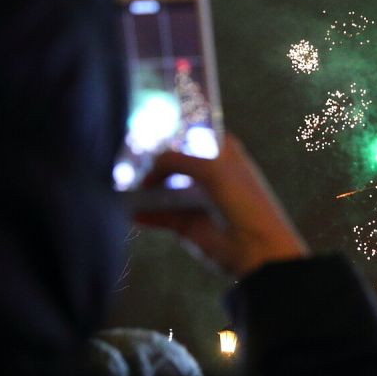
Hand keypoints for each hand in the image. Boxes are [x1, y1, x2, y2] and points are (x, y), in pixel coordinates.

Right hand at [135, 134, 309, 278]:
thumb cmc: (244, 201)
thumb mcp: (211, 170)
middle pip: (171, 160)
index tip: (144, 127)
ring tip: (121, 184)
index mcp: (222, 151)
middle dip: (150, 160)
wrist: (255, 248)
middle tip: (125, 157)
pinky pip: (157, 214)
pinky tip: (128, 209)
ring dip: (142, 187)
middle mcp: (208, 172)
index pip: (191, 131)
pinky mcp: (185, 223)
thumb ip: (177, 160)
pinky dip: (143, 212)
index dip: (171, 130)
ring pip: (161, 187)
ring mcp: (196, 197)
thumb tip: (149, 163)